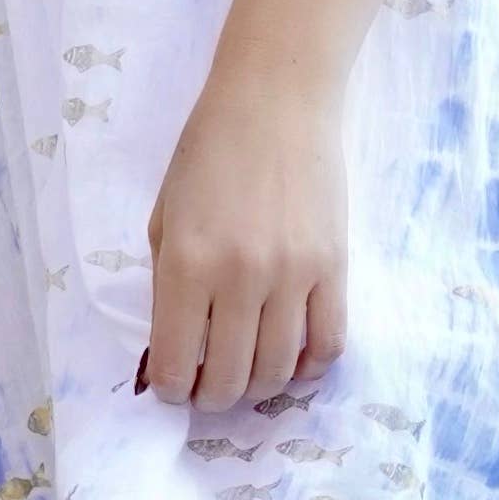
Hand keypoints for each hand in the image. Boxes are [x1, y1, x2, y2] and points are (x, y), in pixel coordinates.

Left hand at [144, 58, 346, 409]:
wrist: (276, 101)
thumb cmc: (209, 152)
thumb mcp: (164, 216)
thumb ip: (164, 285)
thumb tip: (170, 350)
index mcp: (185, 264)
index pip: (176, 361)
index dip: (173, 389)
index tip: (176, 388)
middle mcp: (238, 278)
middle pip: (229, 377)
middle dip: (213, 398)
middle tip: (210, 391)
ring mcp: (292, 276)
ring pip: (277, 370)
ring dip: (258, 387)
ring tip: (248, 376)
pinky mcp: (334, 268)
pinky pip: (327, 343)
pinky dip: (309, 366)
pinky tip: (294, 359)